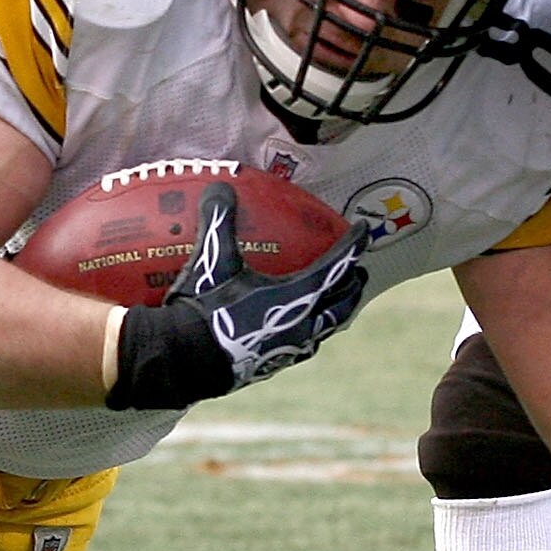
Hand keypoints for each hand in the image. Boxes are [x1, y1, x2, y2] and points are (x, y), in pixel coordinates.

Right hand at [107, 187, 369, 409]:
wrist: (185, 362)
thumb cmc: (204, 309)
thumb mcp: (212, 260)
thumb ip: (218, 220)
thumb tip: (220, 186)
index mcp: (297, 295)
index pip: (336, 265)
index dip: (353, 245)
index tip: (365, 230)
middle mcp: (303, 323)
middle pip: (342, 301)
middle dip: (354, 283)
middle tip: (359, 270)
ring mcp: (291, 348)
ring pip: (327, 327)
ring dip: (338, 310)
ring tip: (338, 301)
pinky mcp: (274, 365)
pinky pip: (305, 345)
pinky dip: (312, 331)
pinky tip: (300, 329)